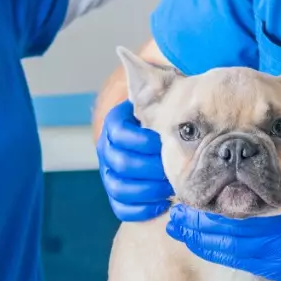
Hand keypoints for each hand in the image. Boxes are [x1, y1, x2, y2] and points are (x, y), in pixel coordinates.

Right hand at [97, 100, 173, 221]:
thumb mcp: (164, 101)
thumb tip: (153, 70)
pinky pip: (120, 207)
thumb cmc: (167, 119)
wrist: (160, 141)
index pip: (119, 132)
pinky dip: (141, 210)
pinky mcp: (116, 195)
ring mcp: (110, 173)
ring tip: (170, 190)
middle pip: (121, 162)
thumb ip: (162, 89)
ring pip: (119, 186)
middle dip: (149, 169)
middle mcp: (108, 149)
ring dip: (147, 190)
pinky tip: (162, 205)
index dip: (140, 140)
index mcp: (116, 125)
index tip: (162, 142)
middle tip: (173, 171)